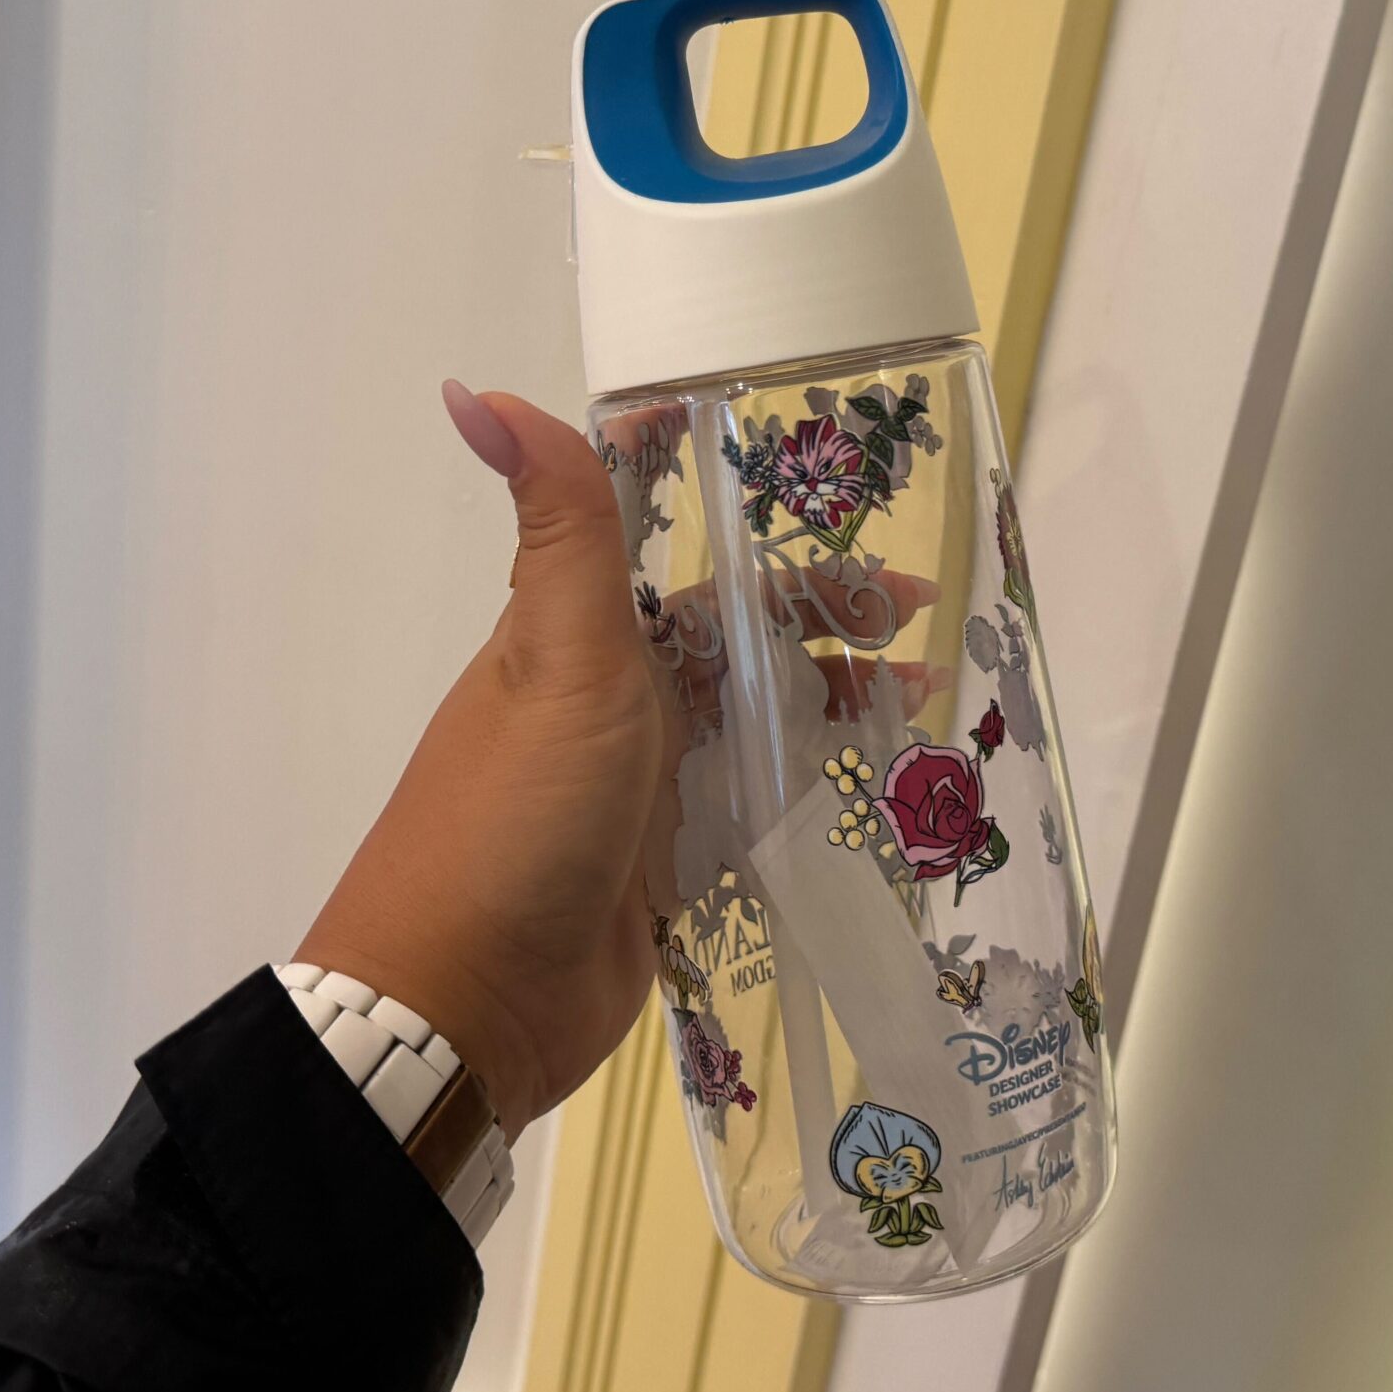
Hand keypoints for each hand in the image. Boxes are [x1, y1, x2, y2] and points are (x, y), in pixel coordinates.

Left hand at [298, 385, 944, 1136]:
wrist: (466, 1003)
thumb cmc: (514, 815)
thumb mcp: (555, 656)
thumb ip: (559, 528)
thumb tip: (474, 388)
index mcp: (581, 635)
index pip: (675, 549)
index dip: (753, 519)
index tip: (846, 498)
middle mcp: (611, 700)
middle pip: (735, 635)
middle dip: (826, 618)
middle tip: (922, 621)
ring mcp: (640, 788)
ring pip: (755, 720)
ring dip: (836, 700)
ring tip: (926, 701)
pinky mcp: (667, 868)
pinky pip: (755, 809)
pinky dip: (815, 788)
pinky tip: (881, 788)